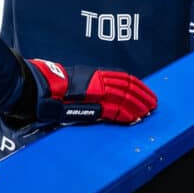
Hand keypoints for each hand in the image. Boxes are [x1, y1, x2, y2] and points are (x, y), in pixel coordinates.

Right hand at [24, 59, 155, 124]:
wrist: (40, 89)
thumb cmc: (52, 85)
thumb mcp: (75, 79)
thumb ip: (88, 84)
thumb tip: (96, 92)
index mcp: (95, 74)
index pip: (123, 78)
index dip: (137, 85)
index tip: (145, 91)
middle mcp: (100, 80)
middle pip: (129, 86)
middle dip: (143, 95)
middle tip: (153, 103)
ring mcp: (99, 93)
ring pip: (126, 98)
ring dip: (139, 105)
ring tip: (148, 112)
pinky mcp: (95, 106)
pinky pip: (117, 111)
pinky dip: (129, 114)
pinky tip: (136, 118)